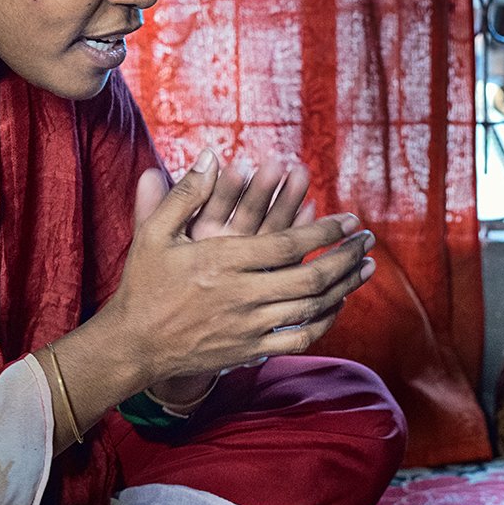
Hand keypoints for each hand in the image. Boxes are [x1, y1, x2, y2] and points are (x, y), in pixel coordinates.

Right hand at [101, 152, 375, 383]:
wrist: (134, 344)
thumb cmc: (144, 283)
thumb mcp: (154, 233)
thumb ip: (185, 194)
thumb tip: (210, 154)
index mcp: (220, 262)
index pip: (286, 245)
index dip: (325, 232)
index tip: (349, 219)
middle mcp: (239, 296)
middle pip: (309, 279)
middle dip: (346, 258)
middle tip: (368, 240)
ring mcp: (247, 327)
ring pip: (310, 310)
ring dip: (344, 287)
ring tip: (366, 268)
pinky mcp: (249, 350)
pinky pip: (298, 339)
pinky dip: (325, 322)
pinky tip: (337, 305)